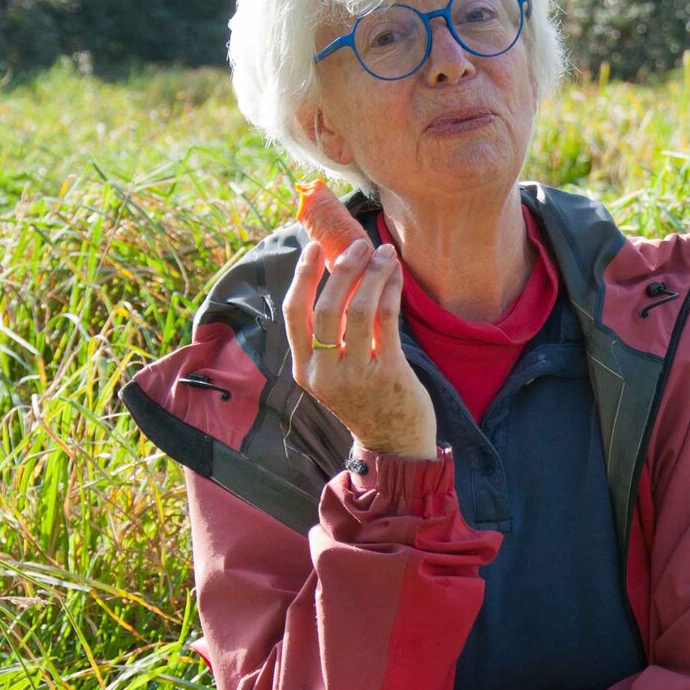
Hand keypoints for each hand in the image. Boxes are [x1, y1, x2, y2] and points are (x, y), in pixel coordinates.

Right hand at [281, 183, 437, 460]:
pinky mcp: (388, 373)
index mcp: (306, 369)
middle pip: (326, 306)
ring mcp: (355, 375)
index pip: (294, 313)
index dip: (302, 276)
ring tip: (384, 253)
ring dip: (373, 274)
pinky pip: (386, 321)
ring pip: (358, 310)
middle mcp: (324, 373)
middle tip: (359, 244)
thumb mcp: (337, 373)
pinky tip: (396, 276)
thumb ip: (332, 336)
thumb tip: (340, 276)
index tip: (314, 247)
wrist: (395, 445)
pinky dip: (391, 291)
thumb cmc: (367, 400)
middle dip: (343, 268)